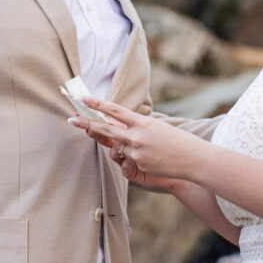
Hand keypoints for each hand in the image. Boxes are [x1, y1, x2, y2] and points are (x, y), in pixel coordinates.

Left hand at [69, 97, 204, 181]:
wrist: (191, 158)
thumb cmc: (175, 140)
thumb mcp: (156, 127)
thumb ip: (136, 127)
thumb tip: (116, 128)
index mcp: (142, 121)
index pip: (115, 110)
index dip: (98, 104)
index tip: (84, 98)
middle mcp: (136, 135)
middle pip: (105, 128)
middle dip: (87, 123)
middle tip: (71, 118)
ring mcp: (136, 151)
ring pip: (117, 147)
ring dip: (124, 146)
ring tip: (146, 147)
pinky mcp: (138, 164)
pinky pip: (128, 160)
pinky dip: (135, 158)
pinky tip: (152, 158)